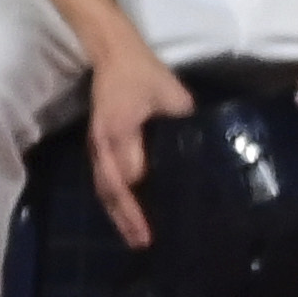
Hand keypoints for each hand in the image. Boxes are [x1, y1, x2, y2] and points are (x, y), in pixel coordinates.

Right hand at [85, 45, 198, 245]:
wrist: (113, 53)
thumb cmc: (143, 73)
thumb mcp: (169, 96)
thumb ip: (181, 124)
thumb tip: (200, 155)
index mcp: (119, 133)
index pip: (127, 176)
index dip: (137, 204)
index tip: (152, 228)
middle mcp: (102, 144)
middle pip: (110, 189)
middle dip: (125, 218)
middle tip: (143, 243)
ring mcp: (97, 145)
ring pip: (103, 187)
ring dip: (117, 214)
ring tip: (134, 237)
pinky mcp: (99, 143)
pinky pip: (103, 178)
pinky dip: (114, 200)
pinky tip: (126, 212)